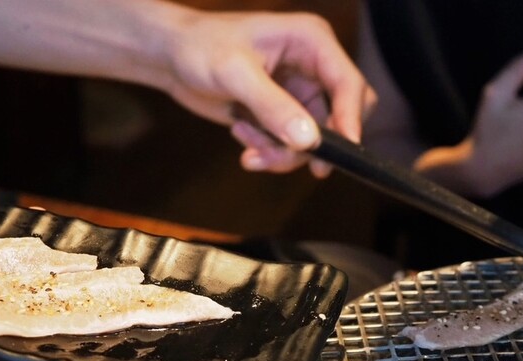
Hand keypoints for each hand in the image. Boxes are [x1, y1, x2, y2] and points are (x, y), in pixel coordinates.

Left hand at [162, 9, 376, 176]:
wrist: (171, 57)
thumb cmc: (199, 47)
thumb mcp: (235, 74)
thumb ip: (273, 107)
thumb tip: (309, 140)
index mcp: (311, 41)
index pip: (349, 84)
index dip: (351, 120)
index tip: (341, 154)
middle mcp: (312, 66)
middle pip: (342, 116)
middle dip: (315, 143)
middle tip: (290, 158)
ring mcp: (299, 92)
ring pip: (314, 138)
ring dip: (282, 151)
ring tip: (246, 141)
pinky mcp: (284, 113)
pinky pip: (292, 145)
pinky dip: (270, 150)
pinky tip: (242, 135)